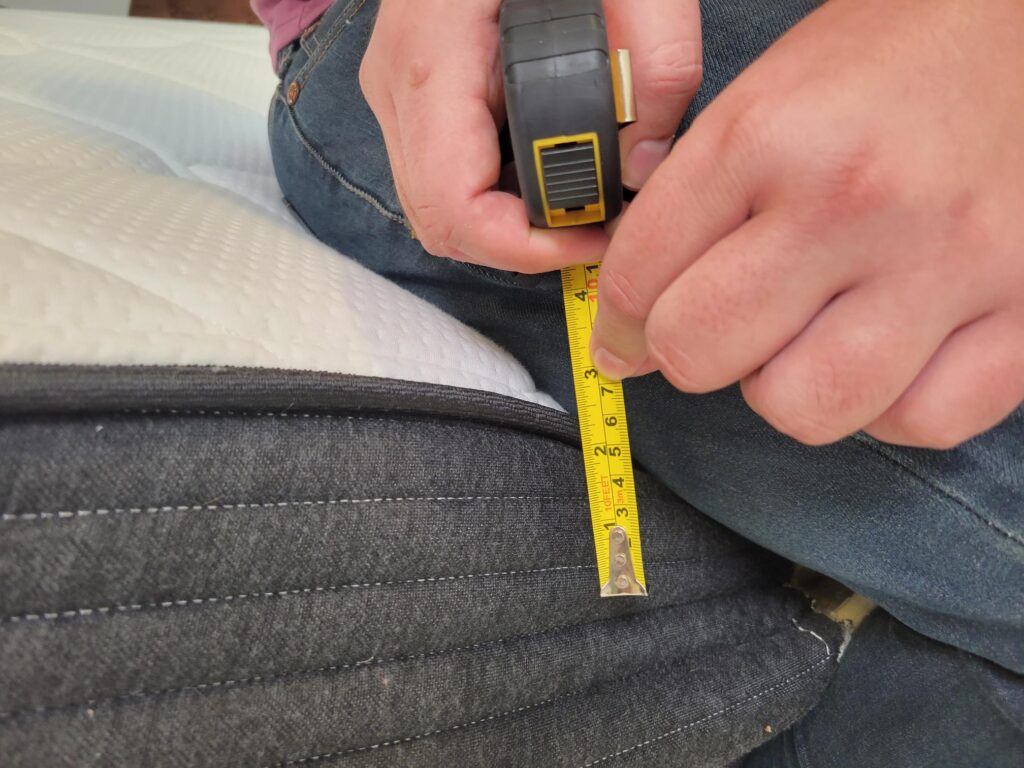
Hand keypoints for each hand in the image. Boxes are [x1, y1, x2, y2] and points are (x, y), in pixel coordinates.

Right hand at [359, 0, 701, 270]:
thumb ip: (655, 64)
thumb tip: (645, 165)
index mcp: (434, 58)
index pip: (455, 206)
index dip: (529, 246)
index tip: (596, 234)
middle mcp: (399, 86)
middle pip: (442, 223)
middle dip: (525, 245)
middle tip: (598, 226)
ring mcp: (398, 92)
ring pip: (439, 209)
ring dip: (511, 226)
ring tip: (582, 200)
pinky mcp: (416, 95)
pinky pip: (444, 176)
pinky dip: (497, 197)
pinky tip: (549, 170)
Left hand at [590, 0, 1023, 447]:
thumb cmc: (897, 55)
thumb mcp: (768, 91)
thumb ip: (692, 193)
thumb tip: (631, 302)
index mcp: (771, 134)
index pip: (638, 276)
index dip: (616, 322)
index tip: (625, 335)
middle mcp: (854, 202)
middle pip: (701, 354)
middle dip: (688, 353)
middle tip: (715, 329)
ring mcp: (947, 262)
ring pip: (803, 408)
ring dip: (784, 387)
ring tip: (806, 336)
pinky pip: (918, 420)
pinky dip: (886, 406)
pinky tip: (884, 355)